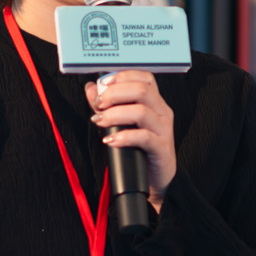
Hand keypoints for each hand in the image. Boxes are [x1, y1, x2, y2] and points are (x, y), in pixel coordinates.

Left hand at [88, 69, 176, 207]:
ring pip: (141, 111)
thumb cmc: (139, 149)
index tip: (104, 83)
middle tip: (99, 105)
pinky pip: (144, 137)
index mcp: (154, 102)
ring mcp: (163, 129)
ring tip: (101, 122)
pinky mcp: (161, 147)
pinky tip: (111, 141)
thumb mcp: (121, 123)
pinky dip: (124, 137)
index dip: (123, 76)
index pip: (144, 77)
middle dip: (115, 94)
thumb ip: (106, 104)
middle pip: (142, 90)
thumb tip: (92, 88)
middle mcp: (161, 112)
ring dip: (115, 114)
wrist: (155, 179)